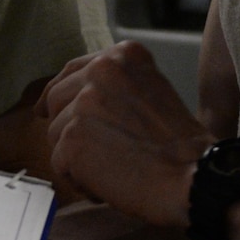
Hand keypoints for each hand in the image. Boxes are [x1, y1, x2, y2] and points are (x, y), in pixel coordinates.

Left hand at [36, 41, 213, 228]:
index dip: (59, 92)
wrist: (193, 177)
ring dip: (77, 158)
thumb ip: (114, 87)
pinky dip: (80, 181)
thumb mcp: (151, 91)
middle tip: (102, 153)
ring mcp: (83, 104)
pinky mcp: (72, 138)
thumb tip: (65, 98)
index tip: (47, 108)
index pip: (73, 69)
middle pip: (57, 100)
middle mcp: (100, 70)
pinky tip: (109, 184)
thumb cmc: (178, 146)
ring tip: (115, 169)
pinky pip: (60, 165)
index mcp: (123, 55)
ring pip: (56, 135)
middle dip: (70, 129)